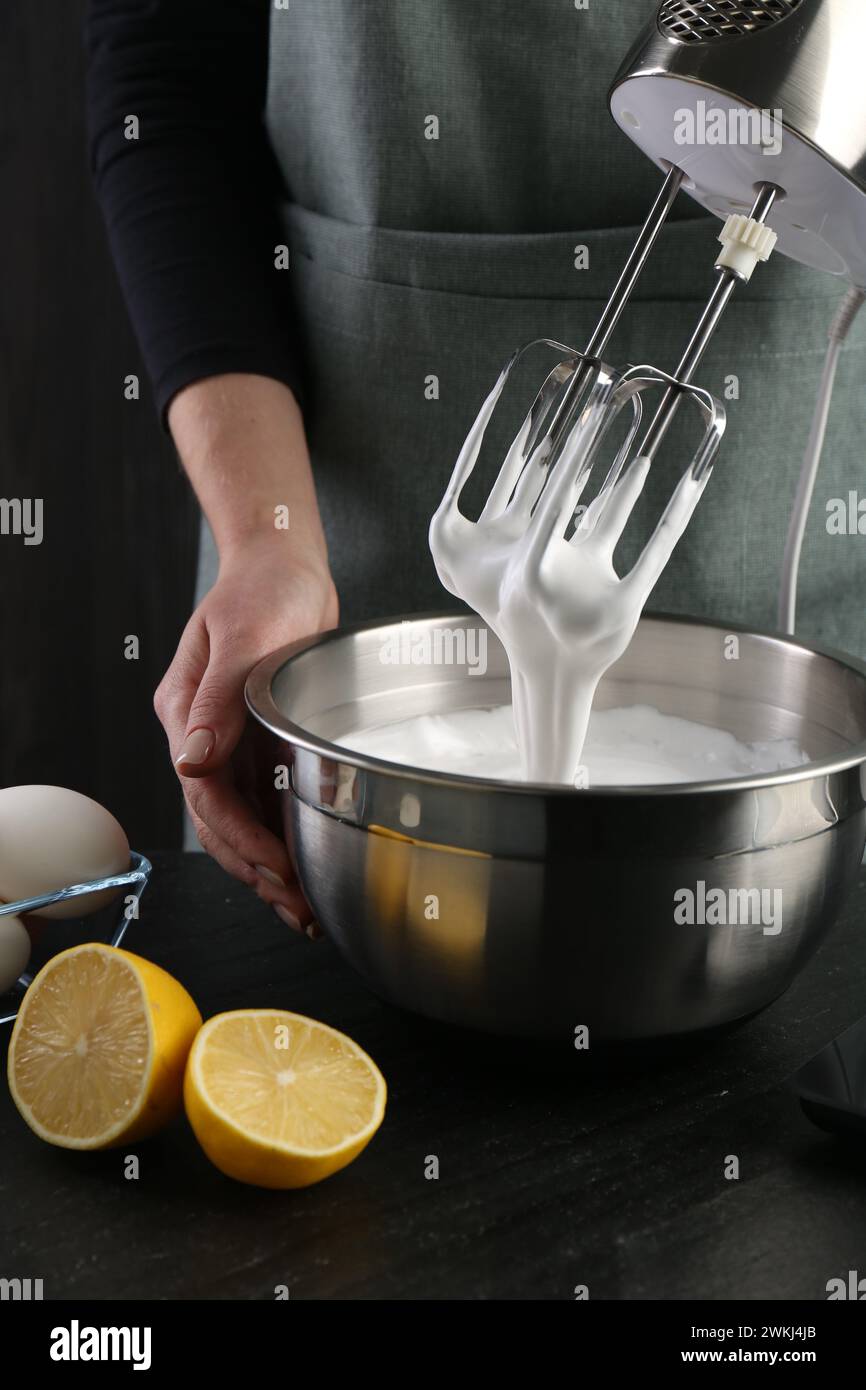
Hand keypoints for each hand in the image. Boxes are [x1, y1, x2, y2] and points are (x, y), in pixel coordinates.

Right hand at [154, 538, 338, 934]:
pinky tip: (310, 865)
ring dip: (271, 865)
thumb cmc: (263, 587)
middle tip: (298, 911)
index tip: (278, 868)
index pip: (206, 794)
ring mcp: (233, 741)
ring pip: (244, 820)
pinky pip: (268, 800)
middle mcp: (205, 735)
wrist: (285, 564)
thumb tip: (192, 761)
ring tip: (305, 909)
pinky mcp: (263, 742)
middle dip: (256, 870)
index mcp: (186, 713)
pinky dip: (286, 835)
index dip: (241, 838)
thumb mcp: (242, 635)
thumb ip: (219, 699)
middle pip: (221, 821)